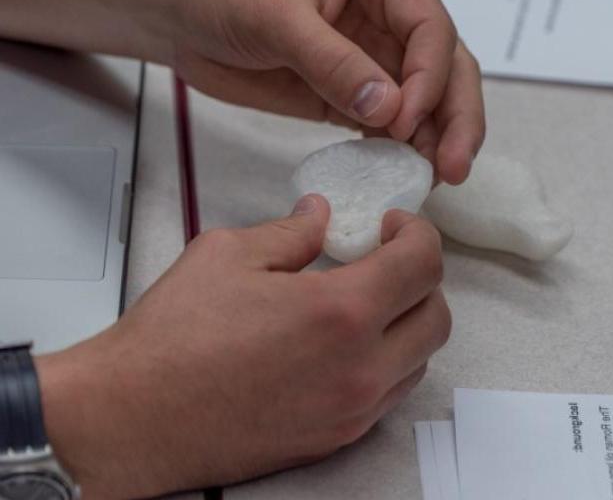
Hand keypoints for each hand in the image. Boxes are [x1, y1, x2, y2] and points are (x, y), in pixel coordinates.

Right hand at [35, 195, 450, 497]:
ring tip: (366, 303)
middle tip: (385, 261)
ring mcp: (352, 410)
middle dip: (421, 278)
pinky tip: (347, 344)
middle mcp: (359, 368)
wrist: (134, 418)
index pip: (424, 264)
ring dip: (407, 323)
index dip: (417, 234)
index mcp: (339, 312)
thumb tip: (320, 214)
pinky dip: (387, 361)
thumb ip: (291, 231)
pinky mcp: (337, 438)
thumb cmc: (173, 340)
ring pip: (420, 359)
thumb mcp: (228, 255)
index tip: (392, 227)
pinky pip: (390, 394)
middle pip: (438, 316)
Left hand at [159, 0, 484, 183]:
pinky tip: (402, 172)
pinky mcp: (350, 90)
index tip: (405, 122)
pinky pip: (388, 122)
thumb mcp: (274, 14)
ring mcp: (372, 54)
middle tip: (453, 166)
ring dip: (434, 140)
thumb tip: (388, 109)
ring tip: (432, 179)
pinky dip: (399, 149)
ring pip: (425, 99)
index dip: (429, 79)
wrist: (175, 10)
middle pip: (446, 66)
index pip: (430, 27)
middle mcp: (388, 11)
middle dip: (455, 117)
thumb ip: (333, 61)